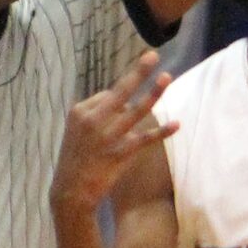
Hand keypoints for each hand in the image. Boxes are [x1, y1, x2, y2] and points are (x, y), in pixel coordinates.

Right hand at [51, 50, 176, 212]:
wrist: (70, 192)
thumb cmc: (76, 160)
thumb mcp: (76, 132)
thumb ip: (96, 115)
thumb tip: (125, 105)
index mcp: (80, 111)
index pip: (108, 94)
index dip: (119, 99)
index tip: (122, 109)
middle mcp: (94, 120)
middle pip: (120, 91)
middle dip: (138, 72)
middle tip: (153, 56)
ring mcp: (109, 136)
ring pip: (136, 110)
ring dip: (154, 93)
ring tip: (167, 77)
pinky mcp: (121, 152)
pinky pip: (145, 138)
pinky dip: (162, 131)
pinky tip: (176, 124)